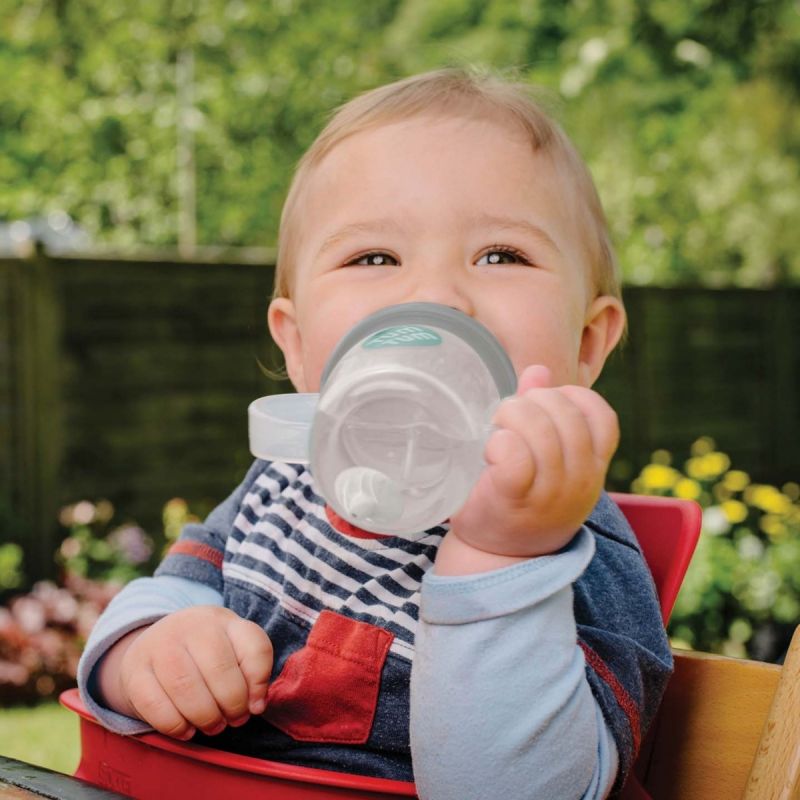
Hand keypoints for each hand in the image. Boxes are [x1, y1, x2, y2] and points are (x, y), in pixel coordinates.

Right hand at [99, 606, 272, 739]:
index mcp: (223, 620)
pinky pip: (155, 705)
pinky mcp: (134, 670)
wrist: (155, 643)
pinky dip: (175, 725)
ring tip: (213, 726)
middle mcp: (191, 625)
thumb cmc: (205, 653)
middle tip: (233, 719)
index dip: (259, 683)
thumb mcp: (234, 649)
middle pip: (220, 669)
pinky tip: (186, 730)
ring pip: (186, 687)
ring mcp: (160, 644)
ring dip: (205, 716)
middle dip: (232, 705)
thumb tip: (257, 705)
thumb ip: (253, 672)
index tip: (256, 705)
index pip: (254, 647)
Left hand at [441, 365, 618, 570]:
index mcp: (593, 465)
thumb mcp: (545, 458)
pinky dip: (499, 443)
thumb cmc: (522, 498)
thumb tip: (539, 370)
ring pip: (539, 429)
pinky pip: (514, 454)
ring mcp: (550, 492)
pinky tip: (490, 452)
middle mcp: (580, 479)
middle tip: (506, 417)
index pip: (602, 415)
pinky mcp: (514, 498)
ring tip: (495, 430)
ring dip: (509, 417)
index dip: (570, 397)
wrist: (498, 556)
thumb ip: (543, 412)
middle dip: (530, 402)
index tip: (542, 407)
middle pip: (565, 414)